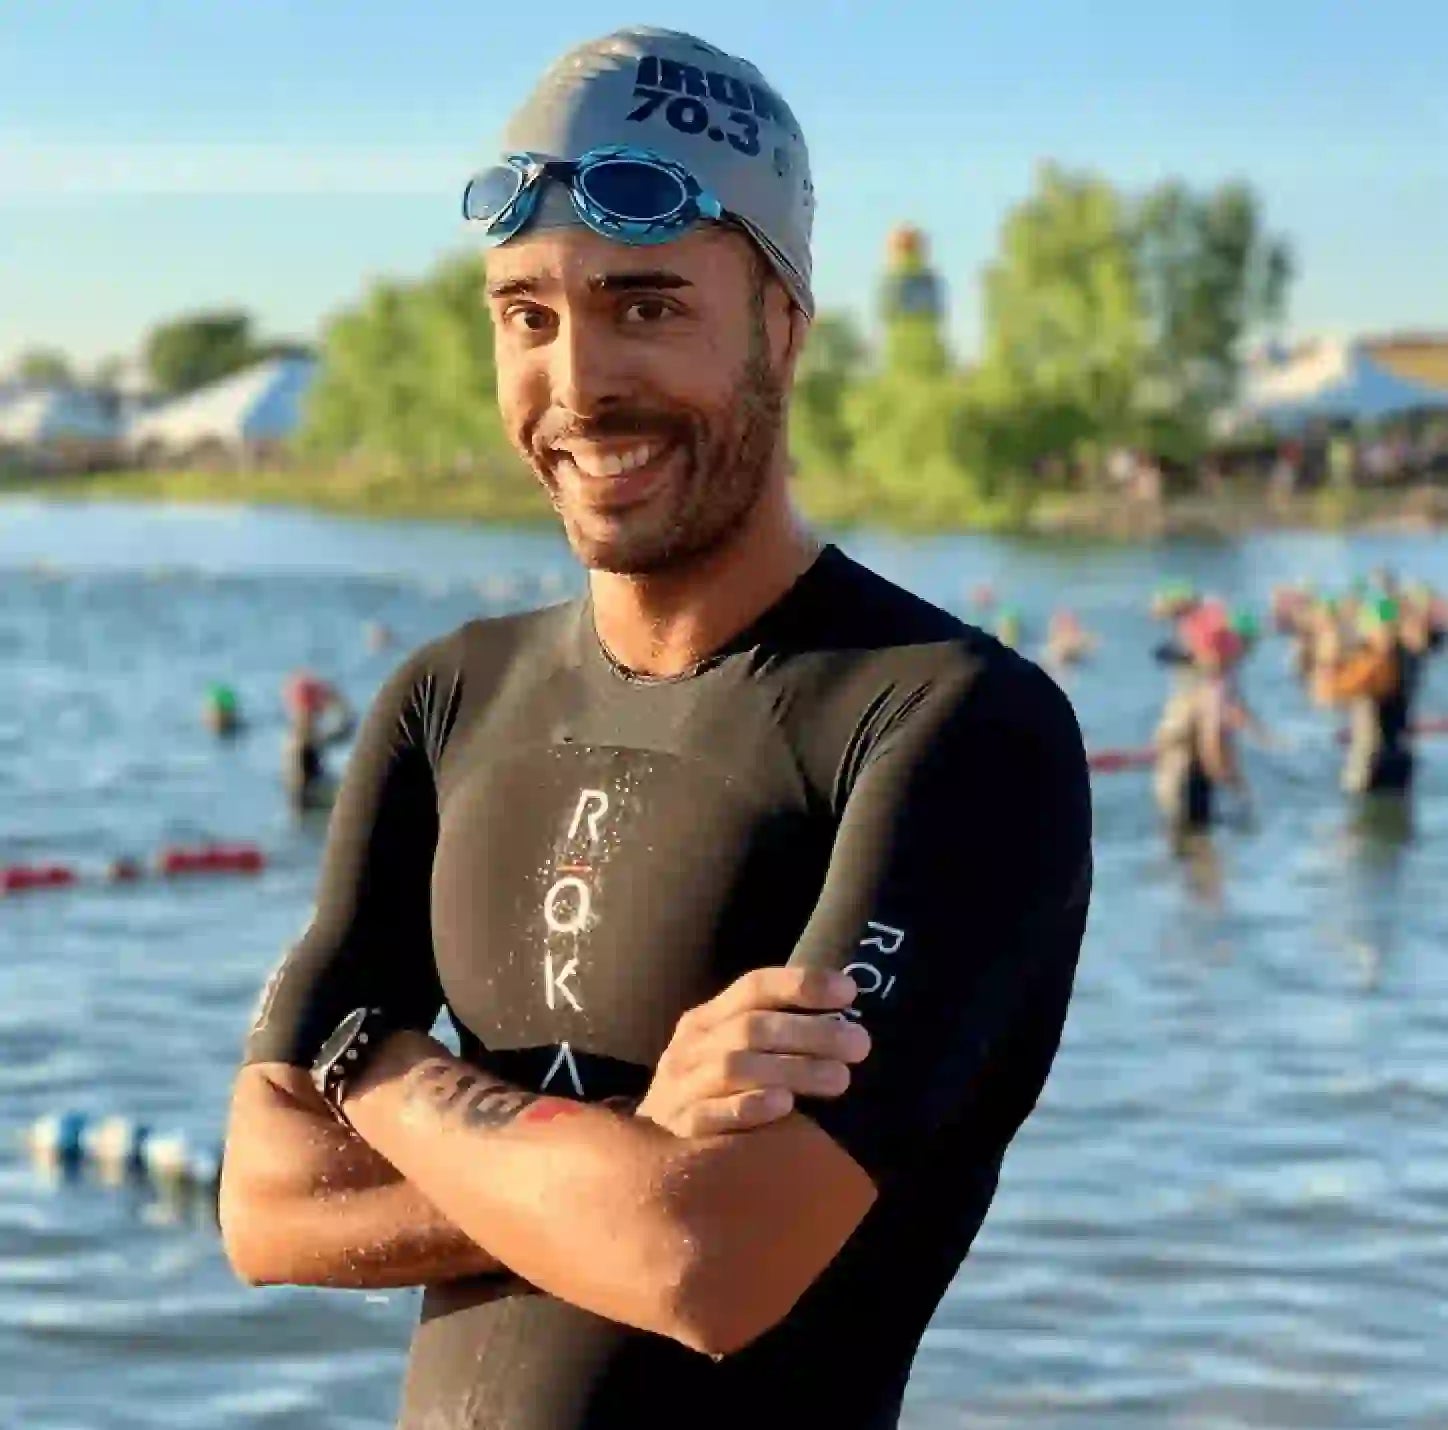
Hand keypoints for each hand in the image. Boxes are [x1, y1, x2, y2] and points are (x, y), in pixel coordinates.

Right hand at [637, 968, 870, 1138]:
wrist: (644, 1155)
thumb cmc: (708, 1098)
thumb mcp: (728, 1055)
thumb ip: (772, 1037)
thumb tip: (848, 1026)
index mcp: (707, 1019)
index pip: (753, 987)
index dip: (800, 984)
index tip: (849, 991)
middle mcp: (691, 1046)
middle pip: (752, 1027)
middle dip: (811, 1032)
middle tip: (860, 1045)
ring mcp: (681, 1087)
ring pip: (736, 1067)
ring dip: (792, 1069)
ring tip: (840, 1079)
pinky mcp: (678, 1129)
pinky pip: (710, 1114)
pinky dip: (748, 1107)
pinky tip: (784, 1105)